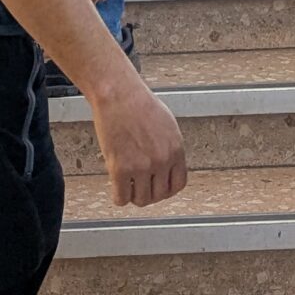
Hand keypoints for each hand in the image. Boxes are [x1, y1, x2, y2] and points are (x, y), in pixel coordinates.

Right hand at [85, 78, 186, 207]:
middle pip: (159, 196)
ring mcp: (141, 166)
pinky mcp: (120, 168)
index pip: (178, 185)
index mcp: (176, 150)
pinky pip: (121, 198)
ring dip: (133, 195)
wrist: (118, 95)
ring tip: (127, 184)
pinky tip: (116, 187)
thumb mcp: (167, 126)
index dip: (166, 190)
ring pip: (141, 200)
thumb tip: (167, 169)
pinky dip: (118, 197)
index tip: (157, 187)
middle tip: (139, 185)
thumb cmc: (139, 105)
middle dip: (149, 193)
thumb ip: (169, 149)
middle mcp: (162, 160)